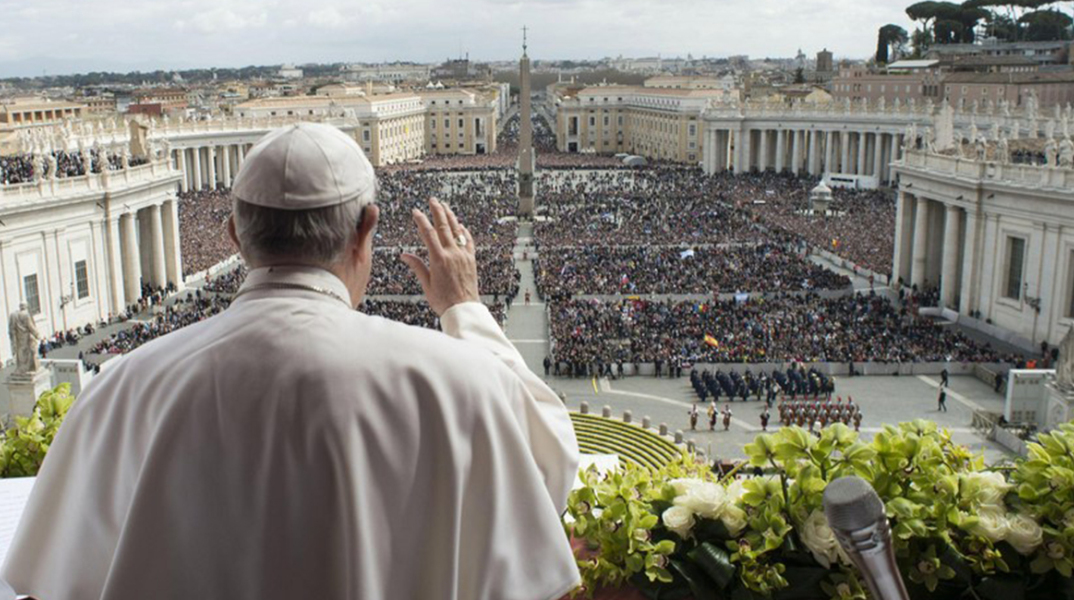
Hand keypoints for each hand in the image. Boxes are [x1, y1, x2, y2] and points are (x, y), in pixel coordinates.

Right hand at [401, 198, 479, 315]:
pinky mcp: (471, 259)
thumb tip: (404, 255)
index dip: (421, 220)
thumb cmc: (444, 301)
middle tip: (433, 200)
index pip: (428, 234)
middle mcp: (452, 254)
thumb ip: (417, 266)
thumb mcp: (426, 284)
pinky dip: (464, 231)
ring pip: (457, 231)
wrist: (464, 309)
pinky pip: (469, 241)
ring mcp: (463, 255)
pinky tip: (461, 226)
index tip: (416, 211)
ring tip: (445, 206)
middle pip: (444, 227)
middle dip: (437, 211)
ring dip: (451, 216)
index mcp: (439, 259)